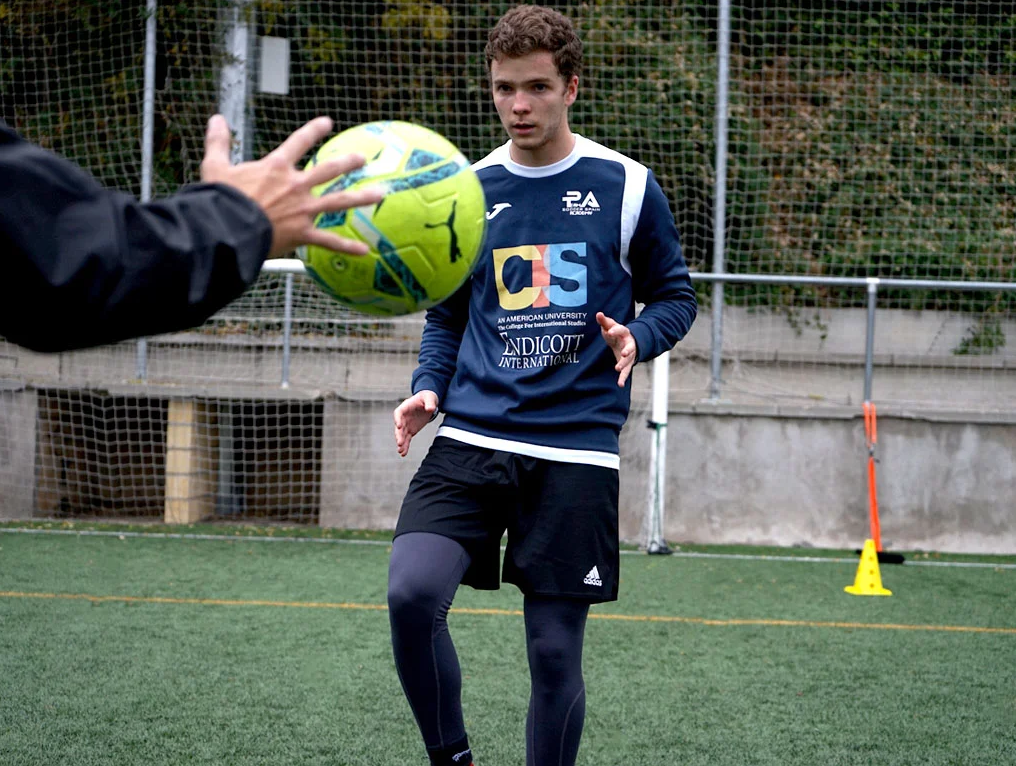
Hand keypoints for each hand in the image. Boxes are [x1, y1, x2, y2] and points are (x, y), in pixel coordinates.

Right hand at [200, 114, 385, 258]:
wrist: (227, 228)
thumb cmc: (220, 199)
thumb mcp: (215, 166)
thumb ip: (218, 142)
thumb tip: (215, 118)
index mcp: (276, 166)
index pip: (299, 142)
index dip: (314, 130)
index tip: (328, 122)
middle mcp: (296, 185)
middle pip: (328, 169)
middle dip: (348, 162)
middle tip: (363, 158)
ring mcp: (303, 209)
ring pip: (338, 201)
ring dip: (361, 197)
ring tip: (380, 194)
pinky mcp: (302, 233)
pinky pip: (329, 242)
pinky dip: (346, 247)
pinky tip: (364, 251)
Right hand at [394, 390, 439, 456]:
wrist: (428, 403)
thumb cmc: (427, 398)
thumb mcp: (430, 398)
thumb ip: (430, 403)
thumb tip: (431, 409)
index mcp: (405, 407)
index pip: (398, 413)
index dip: (398, 419)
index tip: (398, 426)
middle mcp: (403, 417)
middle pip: (398, 426)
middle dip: (399, 435)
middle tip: (399, 442)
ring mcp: (406, 425)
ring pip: (402, 435)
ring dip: (401, 443)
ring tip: (400, 451)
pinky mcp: (410, 430)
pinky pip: (406, 439)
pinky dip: (405, 446)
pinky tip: (403, 453)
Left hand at [596, 311, 636, 386]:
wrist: (628, 341)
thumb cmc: (616, 333)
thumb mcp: (611, 326)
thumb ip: (604, 321)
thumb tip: (598, 313)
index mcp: (624, 332)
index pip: (621, 330)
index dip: (615, 331)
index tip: (608, 332)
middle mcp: (629, 344)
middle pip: (630, 347)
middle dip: (628, 350)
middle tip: (623, 353)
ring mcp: (630, 354)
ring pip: (629, 360)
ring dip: (624, 364)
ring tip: (617, 368)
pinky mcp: (628, 363)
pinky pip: (626, 371)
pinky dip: (623, 378)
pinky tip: (620, 384)